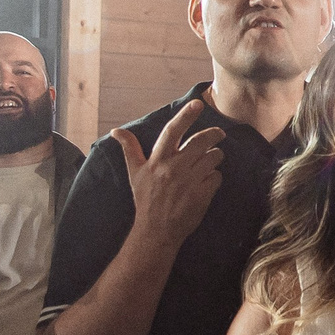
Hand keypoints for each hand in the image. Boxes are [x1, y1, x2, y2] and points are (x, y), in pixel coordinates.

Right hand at [124, 101, 227, 243]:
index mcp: (158, 160)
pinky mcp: (203, 194)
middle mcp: (174, 167)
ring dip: (216, 156)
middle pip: (202, 140)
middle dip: (215, 134)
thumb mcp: (134, 173)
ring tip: (212, 160)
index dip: (186, 115)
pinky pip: (217, 176)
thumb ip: (129, 149)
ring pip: (213, 157)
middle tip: (219, 133)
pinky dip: (215, 177)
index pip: (173, 131)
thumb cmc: (145, 200)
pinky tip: (208, 182)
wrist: (156, 231)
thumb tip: (115, 130)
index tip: (197, 104)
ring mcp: (190, 181)